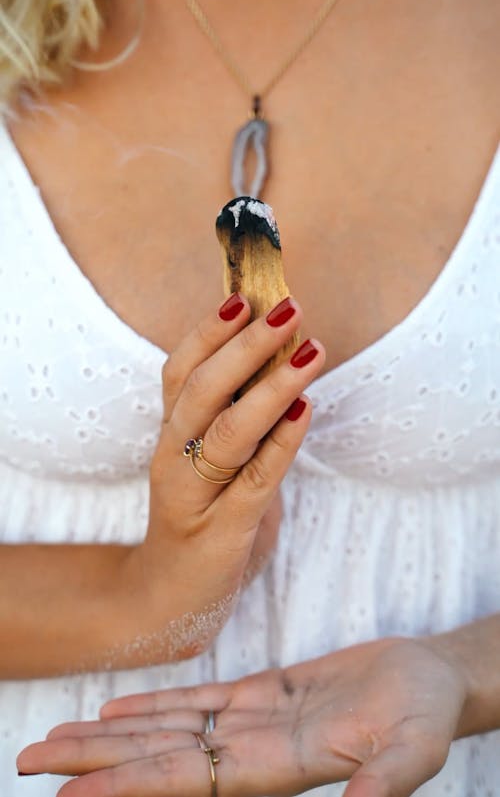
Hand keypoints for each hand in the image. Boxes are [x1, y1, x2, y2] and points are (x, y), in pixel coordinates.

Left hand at [17, 636, 467, 795]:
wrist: (430, 679)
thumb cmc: (427, 714)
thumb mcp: (416, 749)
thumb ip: (384, 783)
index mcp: (280, 768)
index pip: (190, 782)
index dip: (129, 785)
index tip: (71, 791)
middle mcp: (253, 751)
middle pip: (160, 758)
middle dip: (95, 761)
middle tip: (30, 759)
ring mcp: (254, 722)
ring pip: (170, 729)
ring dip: (113, 733)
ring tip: (58, 737)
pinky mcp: (263, 693)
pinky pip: (199, 700)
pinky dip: (156, 703)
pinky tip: (118, 708)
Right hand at [119, 293, 324, 661]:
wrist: (171, 600)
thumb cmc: (203, 516)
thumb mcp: (212, 460)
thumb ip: (236, 414)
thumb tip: (281, 355)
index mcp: (171, 435)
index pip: (179, 371)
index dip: (209, 332)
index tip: (243, 297)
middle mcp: (173, 458)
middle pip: (199, 390)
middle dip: (245, 346)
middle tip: (288, 310)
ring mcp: (193, 496)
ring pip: (225, 431)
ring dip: (270, 387)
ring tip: (310, 350)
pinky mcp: (220, 532)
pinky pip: (254, 481)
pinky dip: (281, 443)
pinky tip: (305, 410)